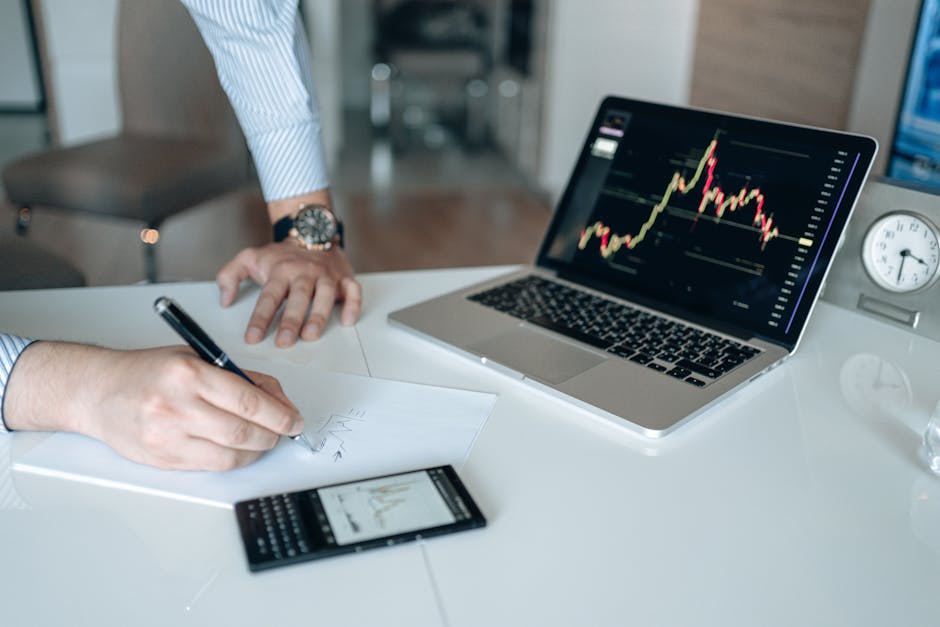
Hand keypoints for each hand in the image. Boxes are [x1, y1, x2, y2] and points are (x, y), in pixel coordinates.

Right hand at [4, 343, 303, 470]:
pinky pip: (211, 467)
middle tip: (284, 431)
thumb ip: (240, 377)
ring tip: (262, 440)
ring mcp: (167, 437)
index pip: (249, 401)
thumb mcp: (196, 358)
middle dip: (273, 435)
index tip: (295, 420)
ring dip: (256, 451)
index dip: (280, 415)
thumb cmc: (148, 371)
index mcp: (188, 374)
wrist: (97, 391)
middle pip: (244, 432)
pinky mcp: (162, 460)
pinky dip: (232, 460)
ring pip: (230, 456)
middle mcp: (176, 406)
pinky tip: (238, 449)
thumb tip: (280, 401)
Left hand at [216, 242, 361, 346]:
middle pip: (298, 297)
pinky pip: (353, 291)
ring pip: (326, 295)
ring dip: (319, 315)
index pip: (269, 296)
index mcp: (281, 270)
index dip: (260, 318)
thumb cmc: (282, 255)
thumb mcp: (249, 257)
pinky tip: (347, 321)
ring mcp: (326, 275)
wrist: (310, 233)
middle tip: (284, 341)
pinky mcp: (345, 277)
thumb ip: (230, 276)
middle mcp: (305, 273)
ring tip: (311, 335)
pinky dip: (353, 305)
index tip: (253, 337)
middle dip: (291, 320)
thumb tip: (225, 299)